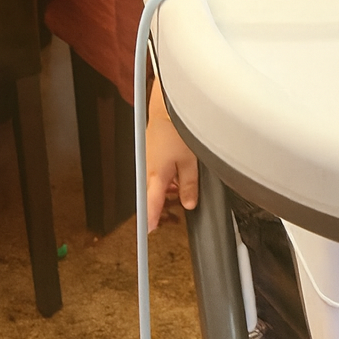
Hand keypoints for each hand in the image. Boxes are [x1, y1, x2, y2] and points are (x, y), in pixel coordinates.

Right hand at [146, 80, 197, 231]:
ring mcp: (148, 160)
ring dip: (168, 184)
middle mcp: (148, 169)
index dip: (150, 219)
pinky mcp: (151, 152)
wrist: (166, 108)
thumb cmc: (176, 130)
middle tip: (177, 200)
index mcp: (156, 175)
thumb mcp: (191, 162)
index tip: (149, 230)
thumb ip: (189, 185)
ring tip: (183, 173)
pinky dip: (168, 172)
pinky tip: (179, 163)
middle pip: (154, 194)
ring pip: (158, 181)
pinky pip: (159, 169)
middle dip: (164, 200)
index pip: (151, 204)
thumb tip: (189, 203)